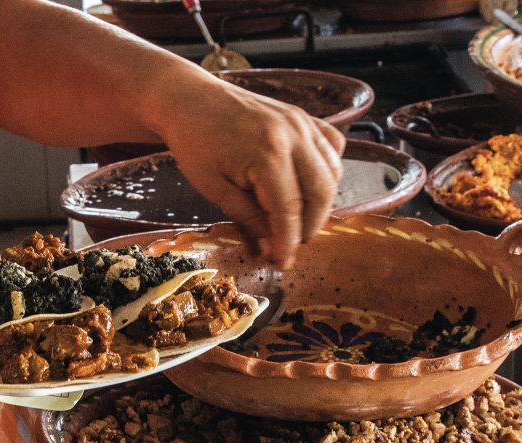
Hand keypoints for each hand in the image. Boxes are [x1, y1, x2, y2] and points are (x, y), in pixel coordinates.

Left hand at [149, 75, 345, 268]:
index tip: (284, 263)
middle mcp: (293, 135)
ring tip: (297, 221)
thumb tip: (270, 248)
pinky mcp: (304, 117)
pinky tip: (308, 186)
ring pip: (332, 172)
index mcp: (268, 154)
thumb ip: (248, 218)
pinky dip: (327, 171)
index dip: (288, 242)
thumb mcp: (214, 188)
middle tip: (290, 244)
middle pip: (321, 193)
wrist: (189, 100)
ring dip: (321, 203)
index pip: (290, 210)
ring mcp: (302, 123)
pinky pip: (331, 147)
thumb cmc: (195, 142)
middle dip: (309, 226)